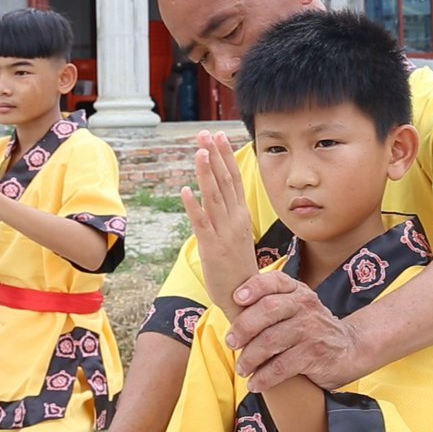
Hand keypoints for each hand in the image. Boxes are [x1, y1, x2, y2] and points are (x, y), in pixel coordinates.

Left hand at [181, 131, 257, 315]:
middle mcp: (236, 219)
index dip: (226, 156)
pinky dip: (194, 206)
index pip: (234, 179)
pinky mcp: (212, 247)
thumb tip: (218, 196)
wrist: (247, 299)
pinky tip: (185, 190)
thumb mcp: (238, 235)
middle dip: (215, 156)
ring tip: (199, 152)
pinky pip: (202, 223)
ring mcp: (224, 233)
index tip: (218, 136)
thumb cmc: (239, 268)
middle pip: (225, 181)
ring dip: (206, 173)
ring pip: (214, 197)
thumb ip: (229, 215)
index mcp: (242, 215)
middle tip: (206, 134)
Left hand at [229, 271, 358, 391]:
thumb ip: (272, 303)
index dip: (253, 287)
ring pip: (271, 341)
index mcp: (298, 291)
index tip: (236, 299)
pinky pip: (281, 367)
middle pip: (268, 309)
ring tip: (242, 368)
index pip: (274, 281)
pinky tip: (255, 383)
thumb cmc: (312, 327)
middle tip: (231, 342)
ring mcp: (311, 330)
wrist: (349, 348)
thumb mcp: (298, 307)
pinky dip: (263, 377)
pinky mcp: (314, 354)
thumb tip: (231, 309)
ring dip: (250, 357)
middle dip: (244, 327)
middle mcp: (305, 306)